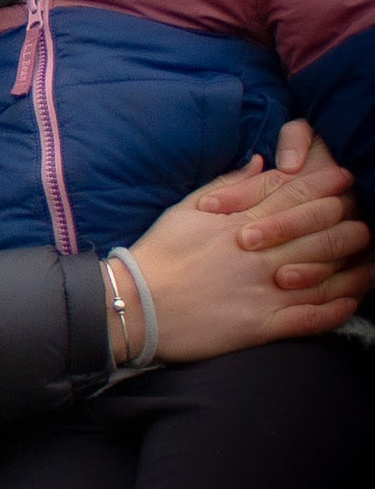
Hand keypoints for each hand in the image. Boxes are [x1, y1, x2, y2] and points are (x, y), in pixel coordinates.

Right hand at [129, 155, 373, 363]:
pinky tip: (351, 302)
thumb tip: (259, 163)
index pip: (292, 197)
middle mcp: (259, 255)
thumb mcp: (185, 209)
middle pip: (319, 234)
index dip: (323, 186)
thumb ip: (227, 186)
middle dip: (348, 224)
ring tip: (372, 262)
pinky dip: (336, 310)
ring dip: (353, 269)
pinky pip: (311, 318)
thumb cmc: (159, 253)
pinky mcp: (262, 325)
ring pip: (325, 277)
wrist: (137, 302)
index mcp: (240, 224)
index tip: (344, 177)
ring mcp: (264, 291)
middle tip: (365, 219)